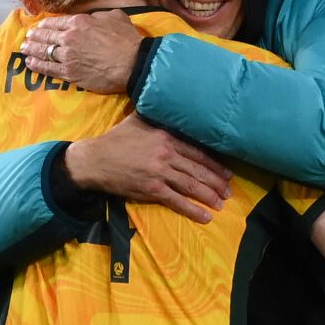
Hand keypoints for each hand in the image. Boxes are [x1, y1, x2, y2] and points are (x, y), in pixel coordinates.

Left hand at [22, 10, 143, 93]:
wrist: (132, 63)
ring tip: (24, 49)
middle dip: (35, 36)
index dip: (46, 25)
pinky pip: (48, 69)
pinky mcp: (69, 73)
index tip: (39, 26)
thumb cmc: (127, 40)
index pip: (57, 22)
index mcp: (79, 22)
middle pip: (47, 36)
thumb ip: (99, 16)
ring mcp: (67, 56)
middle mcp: (69, 37)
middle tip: (28, 37)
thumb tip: (93, 18)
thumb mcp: (115, 17)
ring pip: (44, 52)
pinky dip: (37, 65)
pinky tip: (30, 63)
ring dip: (32, 49)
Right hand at [65, 114, 232, 223]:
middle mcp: (167, 154)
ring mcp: (160, 173)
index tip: (227, 172)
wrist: (95, 160)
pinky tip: (205, 216)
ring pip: (191, 185)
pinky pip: (177, 201)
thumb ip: (158, 117)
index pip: (198, 152)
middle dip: (217, 182)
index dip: (215, 164)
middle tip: (229, 191)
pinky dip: (192, 210)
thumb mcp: (139, 121)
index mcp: (167, 137)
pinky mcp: (152, 190)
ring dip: (209, 196)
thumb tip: (172, 108)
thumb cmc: (116, 139)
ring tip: (221, 203)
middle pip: (198, 170)